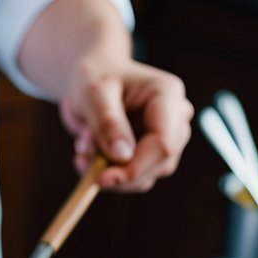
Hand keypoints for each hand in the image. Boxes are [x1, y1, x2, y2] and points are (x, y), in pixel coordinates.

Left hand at [60, 58, 193, 192]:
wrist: (93, 80)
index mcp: (168, 95)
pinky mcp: (153, 155)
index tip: (101, 179)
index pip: (163, 143)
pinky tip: (89, 153)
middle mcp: (176, 119)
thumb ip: (108, 123)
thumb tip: (123, 157)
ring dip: (109, 171)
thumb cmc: (94, 77)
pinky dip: (108, 173)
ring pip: (146, 177)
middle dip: (118, 171)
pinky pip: (133, 178)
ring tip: (83, 146)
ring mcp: (168, 139)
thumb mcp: (93, 94)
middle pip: (159, 164)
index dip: (135, 168)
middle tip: (82, 156)